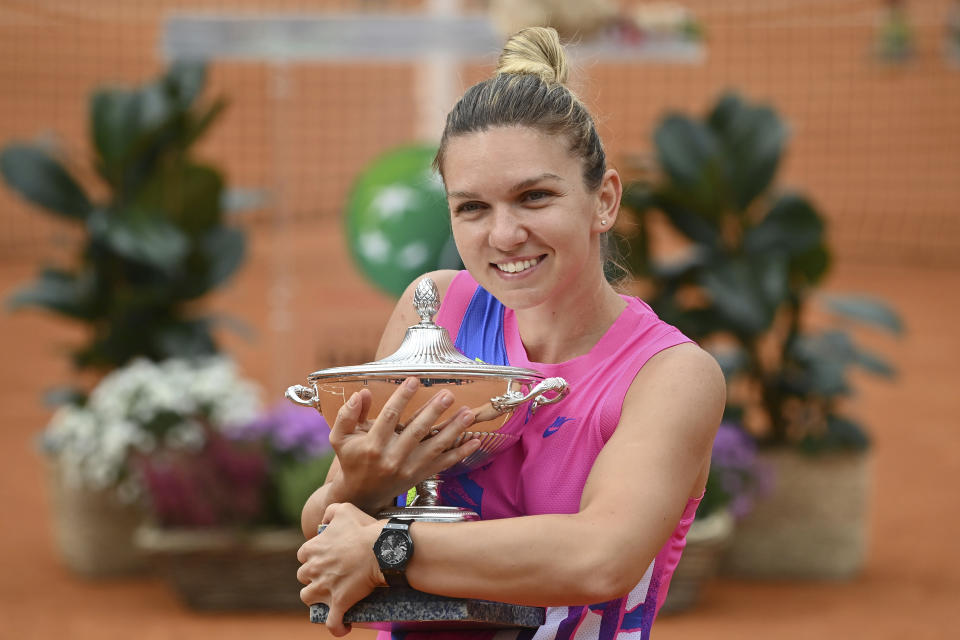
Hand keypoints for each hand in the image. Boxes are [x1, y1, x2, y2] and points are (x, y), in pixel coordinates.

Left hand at [297, 503, 383, 635]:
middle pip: (304, 577)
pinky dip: (337, 626)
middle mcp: (313, 569)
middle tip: (330, 575)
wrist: (382, 548)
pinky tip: (343, 627)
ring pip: (309, 598)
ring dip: (317, 598)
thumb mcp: (344, 509)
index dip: (313, 558)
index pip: (303, 556)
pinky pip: (332, 623)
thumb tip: (323, 522)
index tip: (325, 558)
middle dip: (314, 576)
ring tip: (331, 596)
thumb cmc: (364, 529)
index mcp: (312, 549)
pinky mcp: (339, 602)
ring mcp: (324, 587)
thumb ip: (329, 512)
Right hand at [328, 377, 481, 511]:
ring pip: (434, 447)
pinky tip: (474, 440)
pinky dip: (460, 453)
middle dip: (433, 412)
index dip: (402, 397)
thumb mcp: (340, 438)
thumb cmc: (351, 460)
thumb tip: (361, 393)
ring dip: (453, 430)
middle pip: (416, 431)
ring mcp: (408, 469)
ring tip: (467, 413)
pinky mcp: (419, 476)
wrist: (360, 495)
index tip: (414, 380)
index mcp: (372, 446)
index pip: (389, 417)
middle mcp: (391, 458)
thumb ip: (347, 415)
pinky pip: (443, 464)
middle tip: (448, 395)